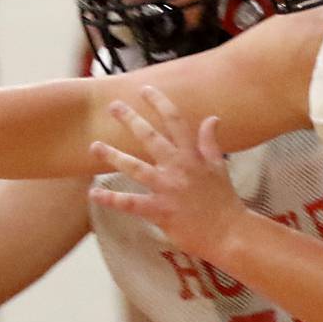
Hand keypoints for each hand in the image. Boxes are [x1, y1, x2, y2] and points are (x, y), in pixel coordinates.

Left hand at [87, 85, 247, 260]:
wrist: (229, 232)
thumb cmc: (223, 200)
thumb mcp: (219, 166)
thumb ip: (210, 142)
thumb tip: (212, 118)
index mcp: (192, 156)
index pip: (175, 121)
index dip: (160, 103)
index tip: (145, 89)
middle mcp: (178, 168)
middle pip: (151, 137)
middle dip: (131, 119)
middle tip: (113, 106)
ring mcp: (168, 189)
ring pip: (135, 167)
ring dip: (113, 156)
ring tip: (94, 146)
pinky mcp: (160, 211)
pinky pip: (130, 203)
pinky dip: (111, 199)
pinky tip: (93, 193)